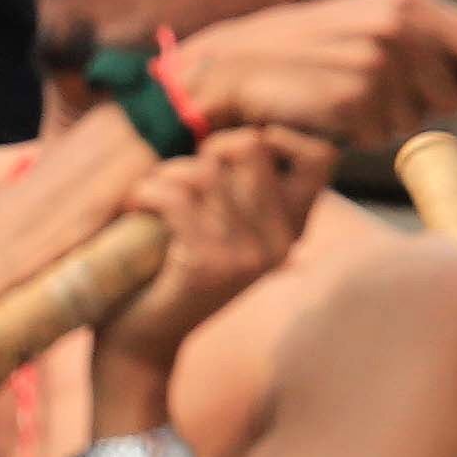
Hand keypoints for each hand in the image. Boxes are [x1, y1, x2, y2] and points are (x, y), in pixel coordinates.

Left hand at [100, 126, 319, 368]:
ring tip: (150, 199)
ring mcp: (247, 255)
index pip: (320, 154)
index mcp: (290, 226)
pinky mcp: (208, 264)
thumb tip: (230, 111)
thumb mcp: (217, 223)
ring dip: (164, 175)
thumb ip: (236, 180)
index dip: (279, 130)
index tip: (229, 145)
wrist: (140, 345)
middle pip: (250, 145)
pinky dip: (145, 194)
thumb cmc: (168, 269)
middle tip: (176, 180)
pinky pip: (175, 195)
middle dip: (203, 149)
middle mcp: (280, 240)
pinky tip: (136, 210)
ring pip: (205, 169)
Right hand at [159, 0, 456, 153]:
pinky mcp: (354, 100)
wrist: (235, 64)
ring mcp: (376, 65)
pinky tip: (329, 109)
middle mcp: (398, 29)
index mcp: (407, 2)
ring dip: (389, 118)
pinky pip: (382, 136)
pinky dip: (360, 133)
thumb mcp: (369, 18)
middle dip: (429, 103)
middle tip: (381, 90)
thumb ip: (427, 31)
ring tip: (347, 93)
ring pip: (419, 119)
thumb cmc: (306, 46)